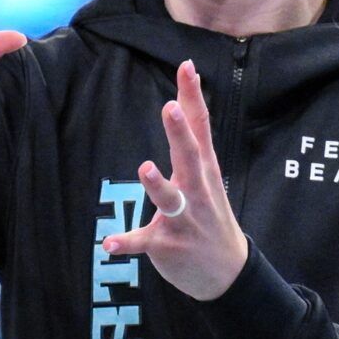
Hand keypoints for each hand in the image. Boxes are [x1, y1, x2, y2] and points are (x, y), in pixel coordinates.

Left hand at [101, 59, 249, 301]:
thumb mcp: (208, 172)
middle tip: (170, 107)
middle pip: (190, 156)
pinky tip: (109, 244)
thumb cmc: (211, 212)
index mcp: (203, 170)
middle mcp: (197, 191)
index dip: (192, 96)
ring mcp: (184, 219)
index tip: (187, 67)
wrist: (228, 272)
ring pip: (170, 199)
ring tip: (146, 168)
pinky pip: (145, 242)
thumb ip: (194, 133)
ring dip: (158, 184)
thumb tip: (186, 88)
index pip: (200, 127)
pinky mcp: (168, 245)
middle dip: (180, 132)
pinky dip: (127, 243)